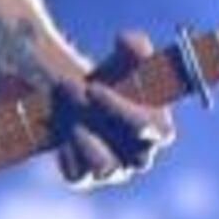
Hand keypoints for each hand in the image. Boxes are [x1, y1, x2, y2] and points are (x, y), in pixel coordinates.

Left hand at [50, 31, 172, 187]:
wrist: (76, 96)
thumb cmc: (110, 78)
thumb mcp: (124, 57)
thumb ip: (133, 46)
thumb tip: (129, 41)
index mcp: (159, 130)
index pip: (159, 132)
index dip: (126, 111)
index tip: (93, 87)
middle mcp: (142, 156)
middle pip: (134, 154)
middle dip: (98, 119)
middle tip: (71, 89)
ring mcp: (114, 171)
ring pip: (105, 167)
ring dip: (81, 136)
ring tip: (64, 112)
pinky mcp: (84, 178)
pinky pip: (77, 175)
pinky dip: (65, 151)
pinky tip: (58, 129)